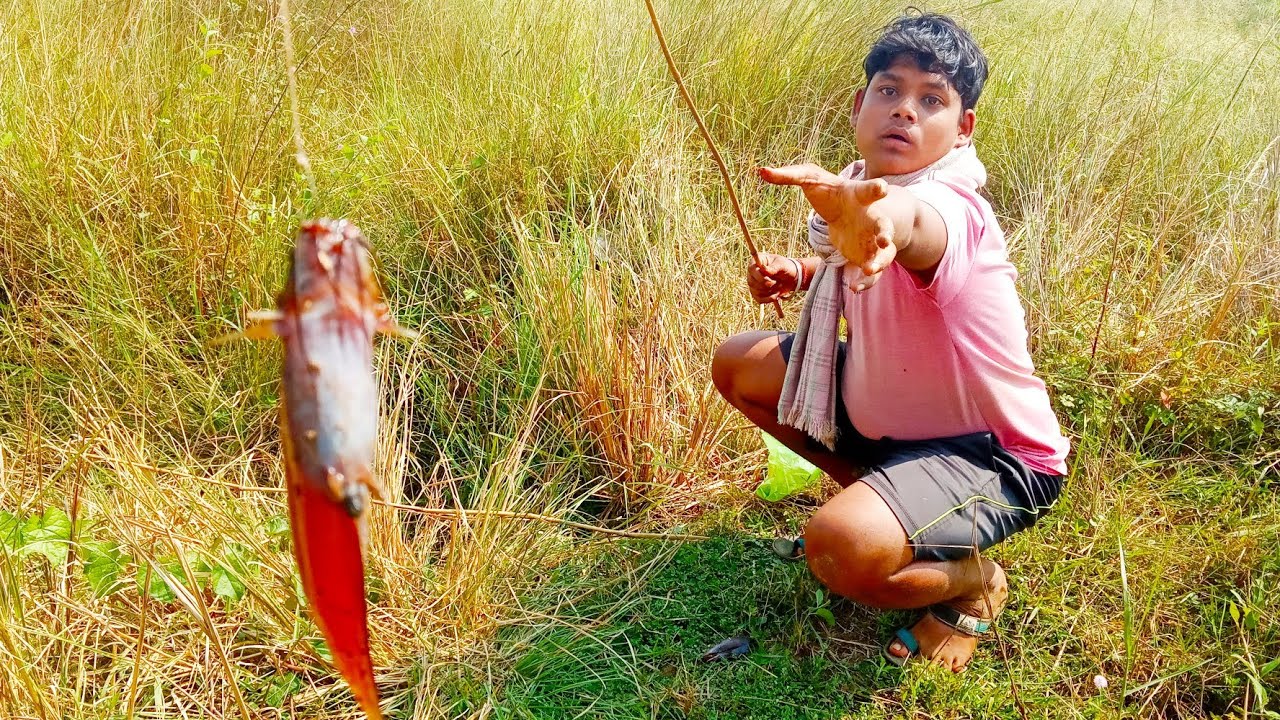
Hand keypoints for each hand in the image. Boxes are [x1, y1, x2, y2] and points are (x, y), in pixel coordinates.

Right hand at [747, 252, 800, 303]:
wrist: (791, 277)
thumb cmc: (785, 267)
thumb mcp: (782, 265)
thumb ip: (773, 267)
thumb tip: (763, 269)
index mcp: (757, 262)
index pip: (751, 269)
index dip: (759, 277)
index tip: (770, 281)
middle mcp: (753, 273)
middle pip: (751, 282)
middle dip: (765, 285)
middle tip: (776, 282)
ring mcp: (754, 283)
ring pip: (755, 292)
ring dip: (769, 292)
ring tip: (779, 286)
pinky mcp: (758, 293)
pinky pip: (759, 299)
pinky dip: (768, 299)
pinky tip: (776, 296)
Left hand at [759, 164, 897, 288]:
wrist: (848, 211)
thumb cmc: (831, 192)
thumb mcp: (811, 179)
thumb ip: (788, 176)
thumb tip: (761, 170)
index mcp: (858, 196)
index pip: (869, 190)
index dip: (876, 189)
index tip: (881, 188)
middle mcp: (871, 218)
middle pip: (883, 225)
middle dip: (885, 232)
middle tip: (884, 239)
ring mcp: (872, 240)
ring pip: (882, 254)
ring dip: (878, 262)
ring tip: (869, 270)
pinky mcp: (867, 257)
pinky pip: (871, 273)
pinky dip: (865, 282)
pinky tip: (854, 288)